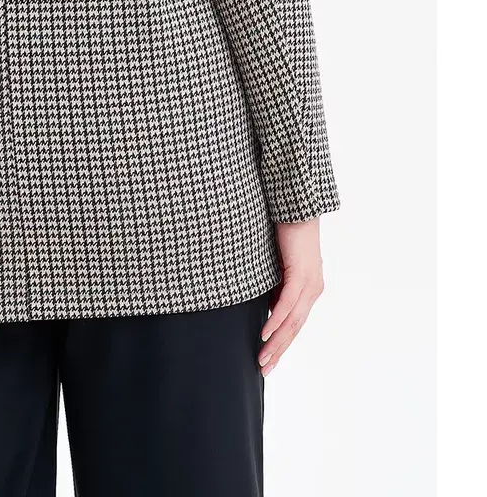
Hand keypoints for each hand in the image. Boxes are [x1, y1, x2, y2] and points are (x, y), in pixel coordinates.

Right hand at [258, 217, 325, 375]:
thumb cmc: (285, 230)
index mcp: (308, 288)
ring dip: (276, 343)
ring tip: (262, 359)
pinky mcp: (301, 274)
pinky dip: (276, 321)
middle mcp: (313, 289)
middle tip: (264, 370)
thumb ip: (273, 284)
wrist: (295, 206)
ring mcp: (309, 283)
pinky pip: (287, 303)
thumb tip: (261, 303)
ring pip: (292, 321)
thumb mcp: (276, 264)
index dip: (281, 344)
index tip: (268, 361)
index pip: (294, 324)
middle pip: (295, 328)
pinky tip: (265, 334)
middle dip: (279, 351)